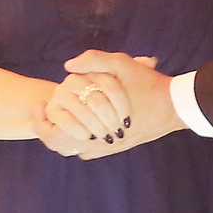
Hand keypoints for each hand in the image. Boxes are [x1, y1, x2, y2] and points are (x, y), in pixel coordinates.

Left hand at [41, 51, 180, 159]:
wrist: (174, 107)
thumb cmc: (148, 85)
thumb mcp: (122, 63)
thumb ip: (94, 60)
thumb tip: (68, 66)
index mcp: (93, 122)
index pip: (53, 134)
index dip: (40, 122)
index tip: (38, 105)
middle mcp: (98, 141)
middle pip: (60, 146)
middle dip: (49, 129)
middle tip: (45, 113)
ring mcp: (107, 147)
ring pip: (74, 150)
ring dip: (65, 135)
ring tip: (61, 117)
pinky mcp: (116, 148)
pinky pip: (88, 152)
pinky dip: (79, 141)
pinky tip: (81, 125)